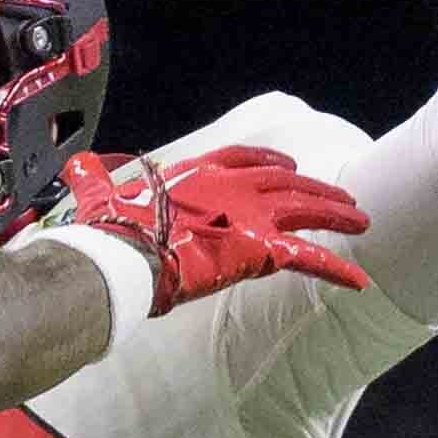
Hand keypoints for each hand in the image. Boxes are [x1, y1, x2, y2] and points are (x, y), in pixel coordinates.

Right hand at [60, 144, 368, 306]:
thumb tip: (73, 166)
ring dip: (336, 213)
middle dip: (314, 187)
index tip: (287, 162)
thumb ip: (92, 179)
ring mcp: (251, 213)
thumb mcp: (99, 195)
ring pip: (307, 207)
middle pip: (285, 179)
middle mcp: (232, 185)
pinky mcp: (262, 247)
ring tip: (363, 221)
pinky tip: (361, 280)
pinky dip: (336, 268)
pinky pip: (310, 258)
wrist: (125, 254)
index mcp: (197, 172)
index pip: (242, 157)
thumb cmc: (111, 230)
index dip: (267, 159)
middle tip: (340, 196)